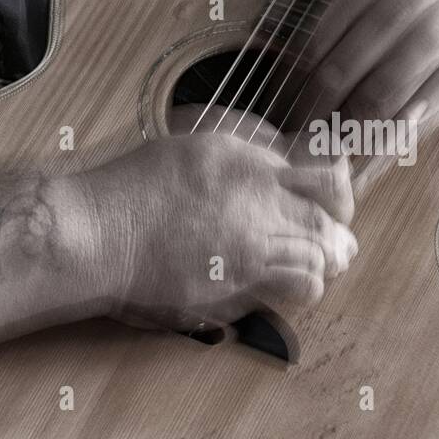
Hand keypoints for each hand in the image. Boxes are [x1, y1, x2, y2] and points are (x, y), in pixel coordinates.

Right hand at [83, 107, 355, 333]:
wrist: (99, 231)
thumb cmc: (133, 189)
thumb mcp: (194, 151)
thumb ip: (242, 160)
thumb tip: (280, 171)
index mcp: (244, 162)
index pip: (320, 176)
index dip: (335, 193)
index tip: (332, 202)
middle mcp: (254, 199)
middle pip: (326, 219)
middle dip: (336, 232)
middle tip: (339, 242)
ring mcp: (248, 244)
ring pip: (319, 255)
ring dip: (323, 260)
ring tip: (316, 262)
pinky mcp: (236, 284)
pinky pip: (294, 286)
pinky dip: (303, 285)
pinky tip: (291, 284)